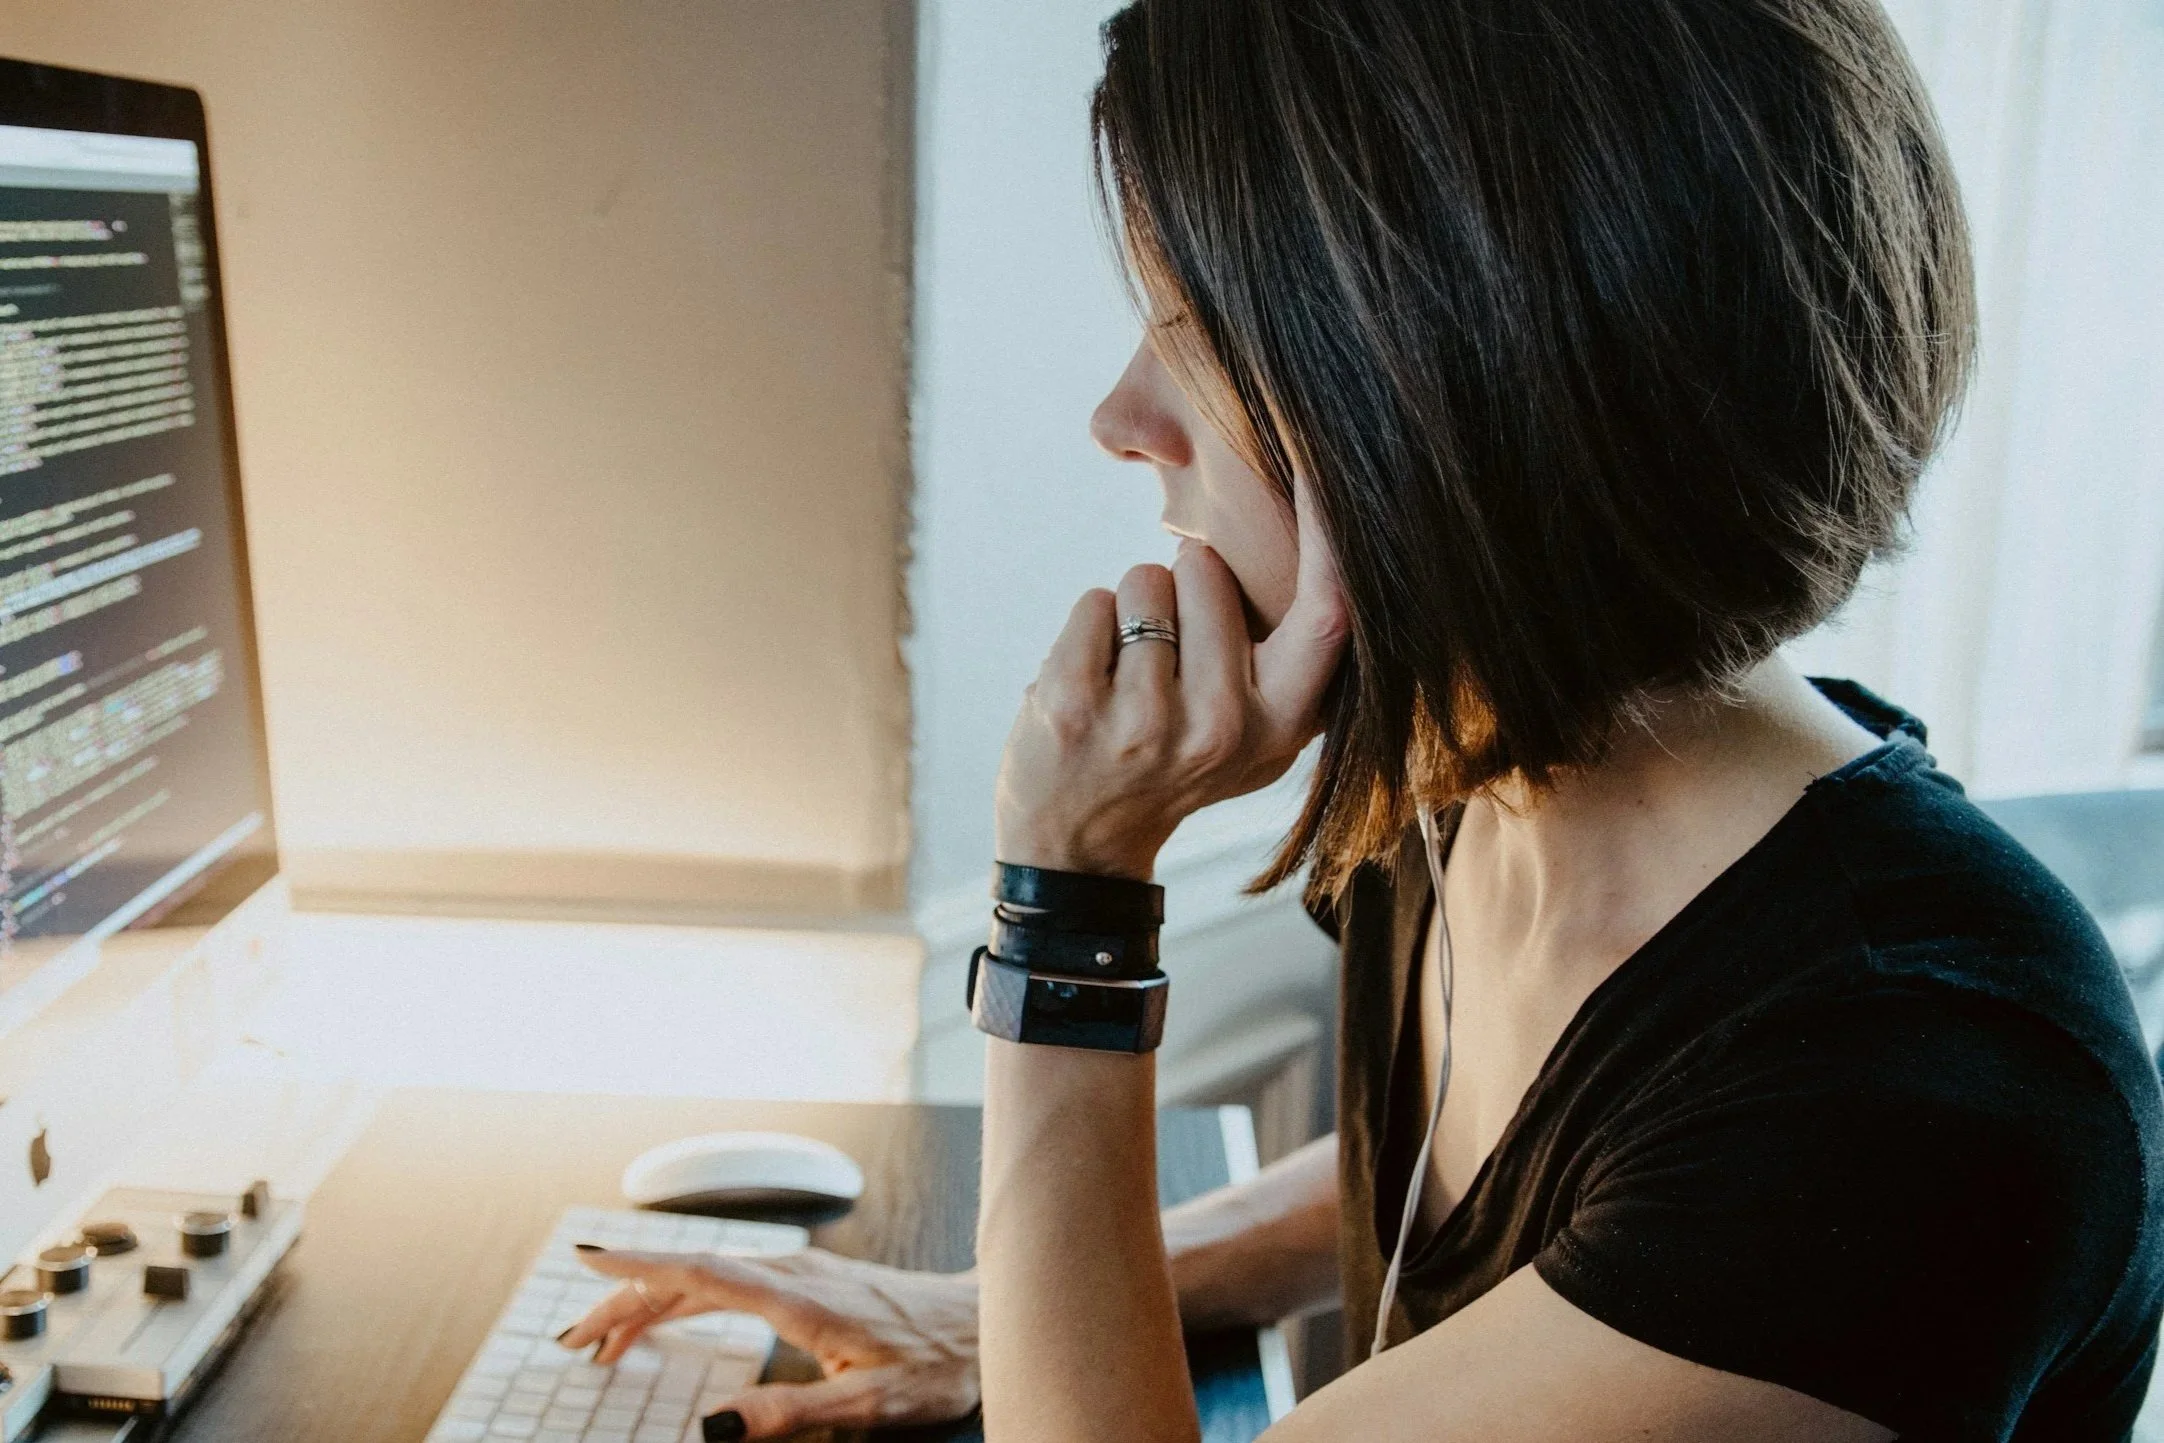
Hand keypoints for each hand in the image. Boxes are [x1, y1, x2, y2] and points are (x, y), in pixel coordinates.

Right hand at [560, 1246, 979, 1437]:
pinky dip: (687, 1296)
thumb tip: (714, 1425)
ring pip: (707, 1276)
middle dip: (627, 1302)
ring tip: (605, 1340)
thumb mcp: (868, 1404)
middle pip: (690, 1275)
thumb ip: (789, 1415)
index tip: (587, 1263)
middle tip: (576, 1341)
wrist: (985, 1322)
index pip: (702, 1274)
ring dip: (652, 1301)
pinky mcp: (808, 1278)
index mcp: (799, 1297)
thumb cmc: (937, 1362)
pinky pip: (730, 1279)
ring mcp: (801, 1270)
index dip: (640, 1270)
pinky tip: (672, 1313)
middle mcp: (793, 1272)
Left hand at [994, 477, 1347, 879]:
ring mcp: (1145, 721)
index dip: (1330, 533)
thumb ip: (1296, 658)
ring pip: (1146, 579)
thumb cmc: (1177, 765)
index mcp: (1282, 725)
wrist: (1079, 846)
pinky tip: (1091, 685)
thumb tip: (1337, 538)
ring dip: (1133, 610)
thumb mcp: (1259, 732)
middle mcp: (1222, 726)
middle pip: (1207, 569)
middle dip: (1184, 583)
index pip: (1328, 612)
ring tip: (1130, 678)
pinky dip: (1088, 628)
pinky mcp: (1075, 706)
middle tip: (1172, 659)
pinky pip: (1095, 602)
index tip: (1323, 465)